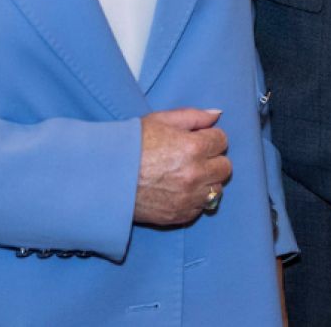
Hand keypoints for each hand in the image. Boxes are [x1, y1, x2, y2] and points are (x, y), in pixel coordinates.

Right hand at [134, 107, 231, 225]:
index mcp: (193, 147)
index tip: (197, 140)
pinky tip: (178, 190)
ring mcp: (188, 198)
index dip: (209, 138)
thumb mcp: (160, 120)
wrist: (105, 177)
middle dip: (213, 159)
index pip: (222, 141)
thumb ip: (194, 116)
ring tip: (186, 175)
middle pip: (225, 167)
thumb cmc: (130, 145)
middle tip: (193, 157)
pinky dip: (194, 200)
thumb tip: (217, 115)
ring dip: (206, 181)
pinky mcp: (179, 215)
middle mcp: (195, 174)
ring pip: (216, 189)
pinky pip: (200, 208)